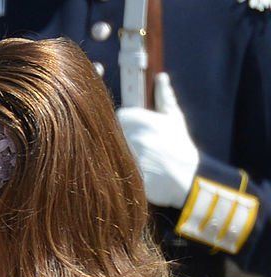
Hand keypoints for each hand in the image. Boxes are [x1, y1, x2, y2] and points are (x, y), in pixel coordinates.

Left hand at [116, 73, 198, 207]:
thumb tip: (160, 77)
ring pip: (111, 150)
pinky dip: (116, 169)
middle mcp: (134, 137)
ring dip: (117, 153)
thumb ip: (164, 97)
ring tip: (137, 158)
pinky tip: (129, 170)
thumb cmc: (180, 147)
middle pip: (113, 133)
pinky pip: (112, 168)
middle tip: (135, 146)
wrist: (186, 179)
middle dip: (120, 138)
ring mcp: (129, 157)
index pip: (120, 116)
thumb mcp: (175, 120)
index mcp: (144, 121)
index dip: (126, 123)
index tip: (134, 130)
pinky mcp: (125, 175)